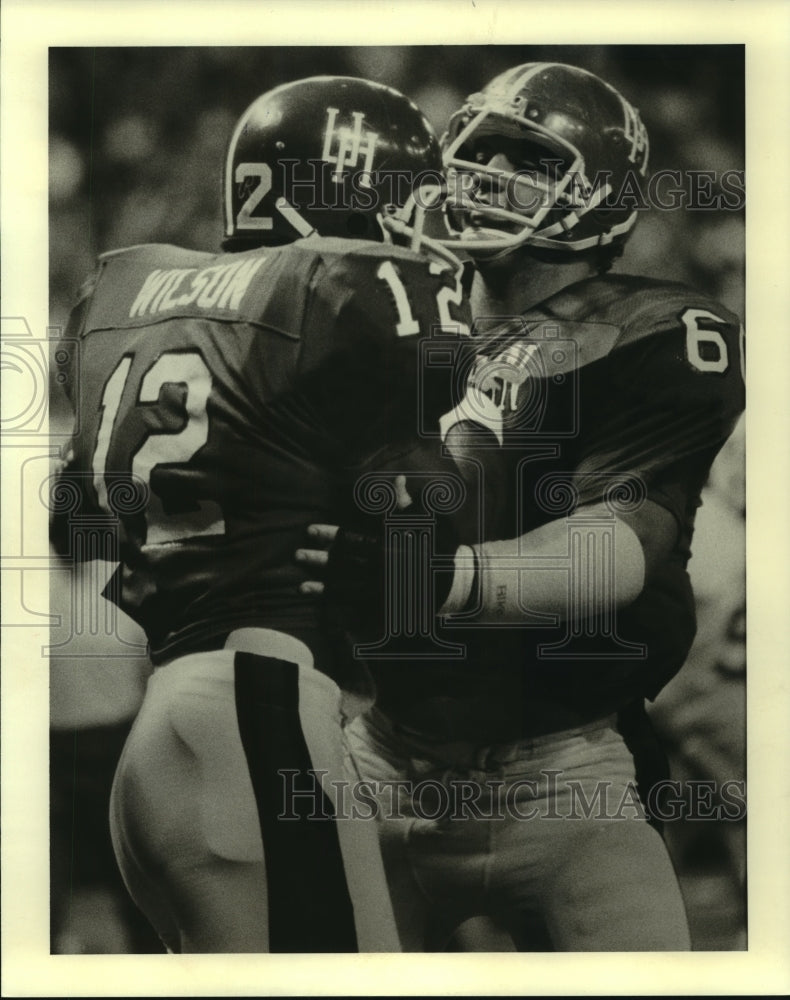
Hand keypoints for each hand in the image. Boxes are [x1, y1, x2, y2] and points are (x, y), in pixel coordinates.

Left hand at [294, 475, 461, 631]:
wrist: (456, 582)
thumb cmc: (438, 548)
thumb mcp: (426, 522)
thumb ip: (406, 504)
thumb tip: (397, 480)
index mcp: (386, 546)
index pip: (352, 538)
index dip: (329, 534)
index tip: (310, 531)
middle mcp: (380, 569)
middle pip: (343, 564)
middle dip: (318, 560)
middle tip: (297, 555)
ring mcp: (381, 591)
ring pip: (345, 589)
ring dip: (322, 588)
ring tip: (301, 587)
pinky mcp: (385, 609)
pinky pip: (357, 611)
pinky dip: (339, 611)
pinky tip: (323, 610)